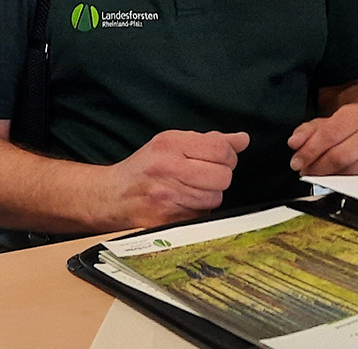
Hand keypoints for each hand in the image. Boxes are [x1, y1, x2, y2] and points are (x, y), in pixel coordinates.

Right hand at [107, 130, 249, 228]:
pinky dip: (200, 210)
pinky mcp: (170, 219)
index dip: (228, 155)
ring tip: (192, 189)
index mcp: (170, 144)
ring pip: (215, 198)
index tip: (220, 158)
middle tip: (206, 175)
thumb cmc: (145, 167)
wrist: (115, 195)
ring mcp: (169, 196)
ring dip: (210, 195)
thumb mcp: (171, 143)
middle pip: (223, 176)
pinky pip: (203, 215)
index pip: (220, 149)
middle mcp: (168, 168)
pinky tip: (186, 202)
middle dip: (220, 177)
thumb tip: (242, 140)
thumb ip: (209, 140)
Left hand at [288, 103, 357, 175]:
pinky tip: (340, 180)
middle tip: (306, 171)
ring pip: (352, 171)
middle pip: (340, 155)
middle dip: (318, 167)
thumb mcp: (326, 124)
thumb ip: (306, 132)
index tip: (297, 162)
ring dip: (331, 177)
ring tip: (321, 174)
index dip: (309, 151)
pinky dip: (349, 184)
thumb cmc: (350, 130)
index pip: (329, 134)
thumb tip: (295, 143)